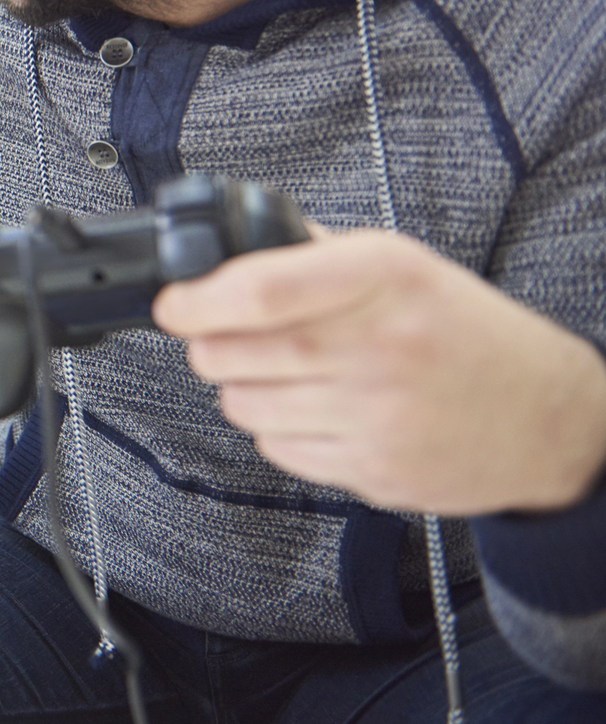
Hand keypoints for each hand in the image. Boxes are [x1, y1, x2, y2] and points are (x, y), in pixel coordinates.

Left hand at [151, 228, 605, 516]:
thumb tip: (222, 252)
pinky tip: (319, 411)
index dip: (195, 300)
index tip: (173, 304)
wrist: (549, 419)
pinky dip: (277, 430)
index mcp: (385, 278)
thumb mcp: (401, 265)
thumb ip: (313, 254)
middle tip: (223, 337)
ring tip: (287, 373)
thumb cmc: (465, 333)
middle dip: (209, 344)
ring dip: (243, 388)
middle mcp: (381, 346)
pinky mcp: (374, 472)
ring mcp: (378, 416)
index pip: (258, 290)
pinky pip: (277, 450)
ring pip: (244, 405)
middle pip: (233, 352)